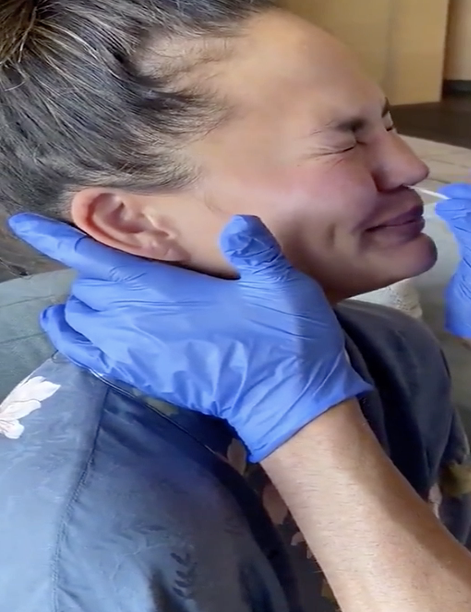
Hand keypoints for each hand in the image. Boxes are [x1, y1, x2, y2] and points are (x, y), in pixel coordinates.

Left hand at [9, 214, 371, 460]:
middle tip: (118, 256)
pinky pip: (90, 356)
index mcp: (172, 295)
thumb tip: (236, 221)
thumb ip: (255, 250)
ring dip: (82, 300)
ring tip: (95, 287)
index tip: (23, 224)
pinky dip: (72, 337)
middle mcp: (144, 326)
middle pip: (88, 290)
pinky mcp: (148, 380)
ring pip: (82, 323)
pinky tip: (68, 326)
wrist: (287, 405)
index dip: (60, 241)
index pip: (100, 262)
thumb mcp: (284, 286)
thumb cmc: (288, 342)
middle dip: (91, 268)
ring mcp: (143, 357)